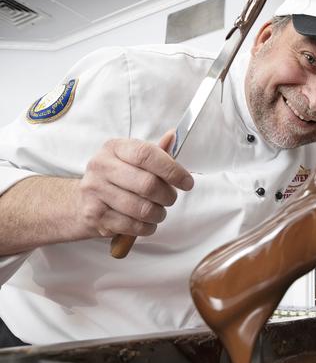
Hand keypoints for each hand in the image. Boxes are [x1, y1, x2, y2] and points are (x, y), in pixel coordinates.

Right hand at [75, 130, 193, 237]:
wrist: (82, 203)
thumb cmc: (116, 179)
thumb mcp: (132, 160)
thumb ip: (155, 152)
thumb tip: (174, 136)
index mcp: (114, 148)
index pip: (147, 155)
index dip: (172, 170)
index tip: (187, 182)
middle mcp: (101, 166)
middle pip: (148, 184)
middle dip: (168, 196)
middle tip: (170, 199)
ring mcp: (95, 191)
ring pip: (142, 209)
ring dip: (158, 214)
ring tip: (157, 211)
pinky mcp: (95, 216)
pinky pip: (133, 226)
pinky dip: (147, 227)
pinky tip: (145, 222)